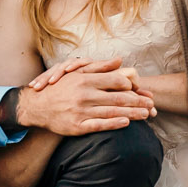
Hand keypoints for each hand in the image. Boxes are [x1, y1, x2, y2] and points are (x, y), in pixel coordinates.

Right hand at [15, 58, 155, 134]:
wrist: (36, 106)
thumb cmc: (59, 88)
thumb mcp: (76, 73)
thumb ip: (100, 67)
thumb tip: (120, 60)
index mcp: (85, 79)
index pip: (114, 81)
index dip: (130, 86)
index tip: (141, 89)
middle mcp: (84, 94)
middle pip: (117, 98)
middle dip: (137, 101)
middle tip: (151, 104)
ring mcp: (81, 111)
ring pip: (112, 112)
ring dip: (132, 114)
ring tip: (146, 115)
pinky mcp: (78, 126)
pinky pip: (99, 125)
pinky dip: (114, 124)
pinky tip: (127, 123)